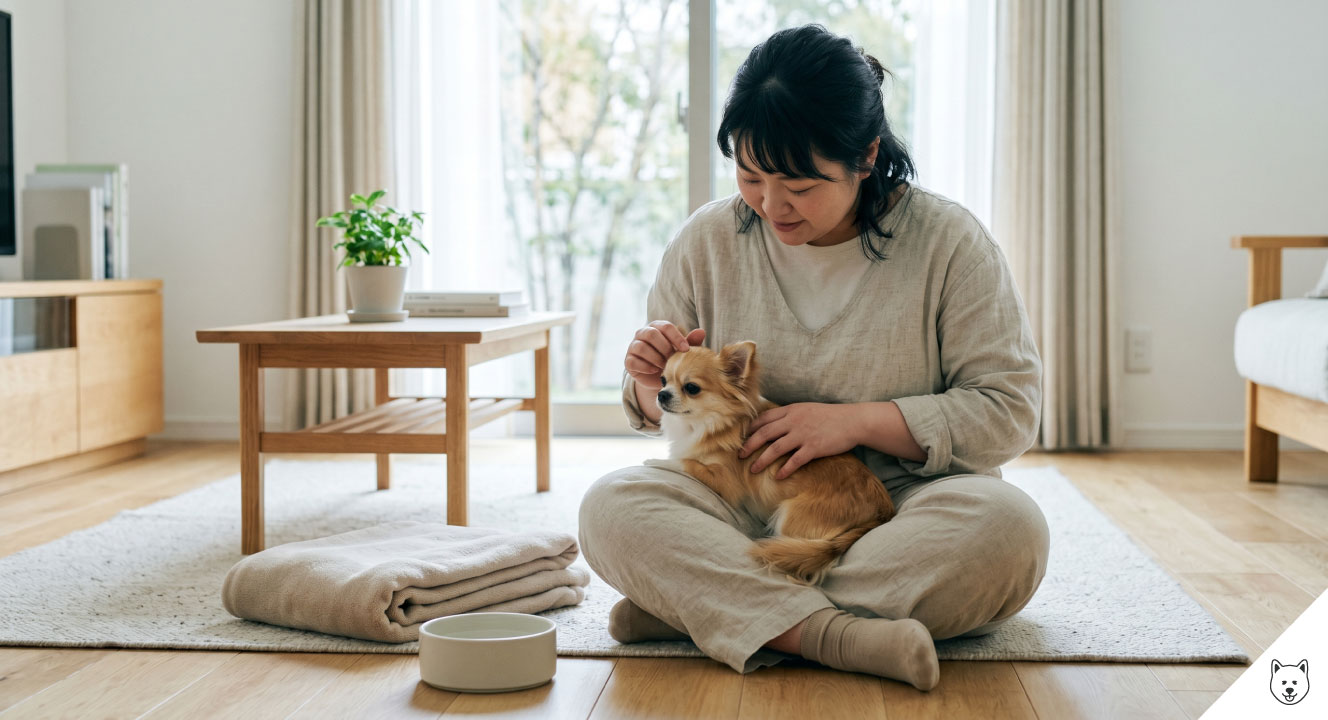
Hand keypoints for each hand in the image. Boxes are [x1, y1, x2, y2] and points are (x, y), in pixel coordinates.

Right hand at [623, 321, 705, 391]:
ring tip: (664, 366)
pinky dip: (646, 367)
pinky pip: (634, 361)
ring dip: (656, 358)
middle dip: (665, 348)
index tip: (686, 350)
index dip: (676, 337)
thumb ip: (691, 342)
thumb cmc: (672, 360)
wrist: (658, 377)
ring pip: (641, 347)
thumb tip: (701, 331)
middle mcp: (643, 333)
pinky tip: (655, 371)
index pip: (666, 326)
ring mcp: (633, 346)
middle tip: (673, 360)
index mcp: (657, 327)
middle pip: (651, 334)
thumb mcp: (682, 352)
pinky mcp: (628, 360)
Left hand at [739, 403, 862, 479]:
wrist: (852, 421)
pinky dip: (784, 469)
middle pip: (764, 434)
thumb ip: (790, 415)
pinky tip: (778, 477)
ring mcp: (803, 434)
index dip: (751, 429)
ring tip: (753, 469)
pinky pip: (794, 461)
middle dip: (749, 445)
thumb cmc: (830, 416)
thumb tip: (775, 424)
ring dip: (761, 460)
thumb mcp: (806, 409)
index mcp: (791, 411)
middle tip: (740, 456)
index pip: (764, 418)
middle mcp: (794, 421)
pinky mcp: (814, 448)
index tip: (742, 438)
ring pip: (775, 449)